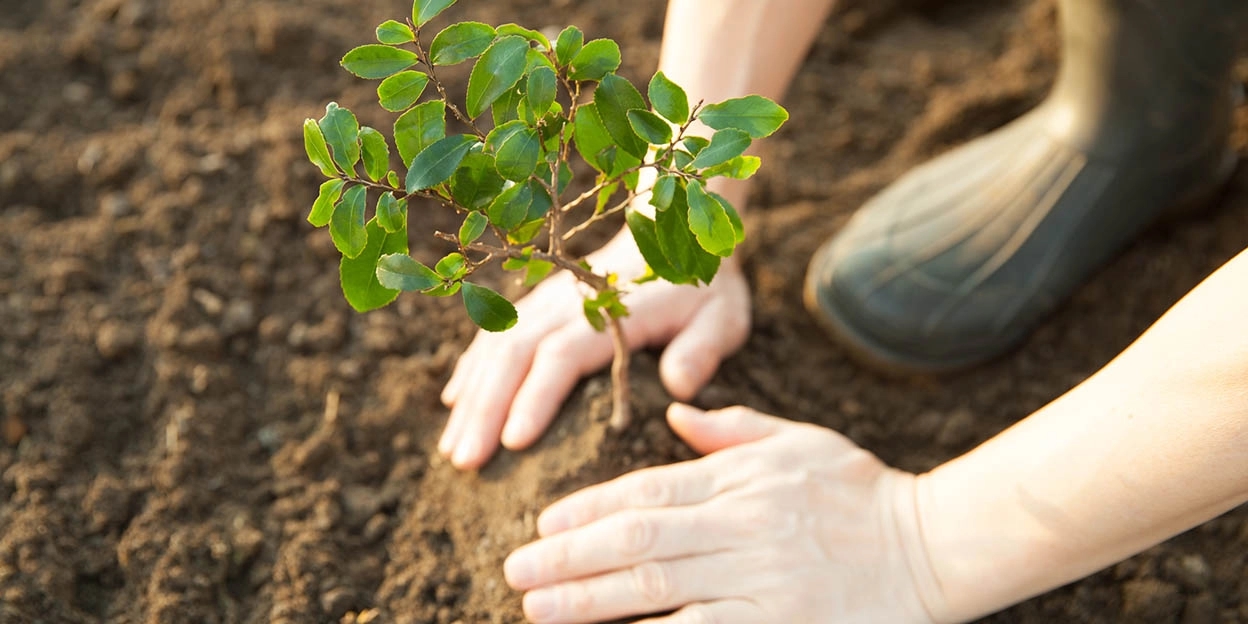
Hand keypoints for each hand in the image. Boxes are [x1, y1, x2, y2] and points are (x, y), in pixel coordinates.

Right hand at [438, 233, 751, 468]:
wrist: (674, 234)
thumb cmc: (701, 289)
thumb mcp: (721, 317)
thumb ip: (701, 350)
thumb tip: (678, 387)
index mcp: (610, 311)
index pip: (562, 356)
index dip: (536, 397)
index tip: (513, 443)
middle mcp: (567, 303)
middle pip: (514, 355)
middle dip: (485, 409)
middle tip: (465, 462)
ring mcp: (545, 301)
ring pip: (495, 347)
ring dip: (471, 398)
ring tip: (452, 450)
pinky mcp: (536, 305)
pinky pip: (493, 334)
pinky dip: (471, 368)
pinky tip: (454, 403)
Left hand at [503, 404, 944, 623]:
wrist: (935, 545)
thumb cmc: (861, 491)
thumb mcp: (799, 441)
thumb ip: (732, 429)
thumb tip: (676, 412)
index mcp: (740, 480)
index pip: (645, 492)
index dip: (586, 510)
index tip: (542, 526)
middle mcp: (743, 527)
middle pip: (638, 544)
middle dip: (569, 558)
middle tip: (516, 573)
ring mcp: (761, 580)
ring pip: (658, 592)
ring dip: (590, 602)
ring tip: (540, 610)